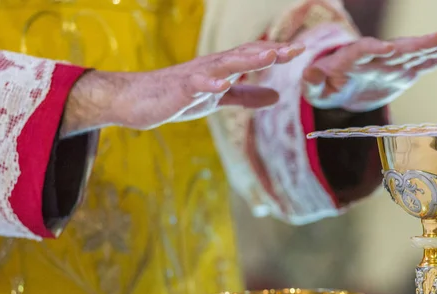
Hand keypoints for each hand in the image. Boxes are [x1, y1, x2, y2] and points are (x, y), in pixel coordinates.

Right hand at [61, 41, 304, 136]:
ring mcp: (195, 76)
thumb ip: (245, 97)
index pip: (252, 58)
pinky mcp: (179, 89)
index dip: (276, 54)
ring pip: (224, 65)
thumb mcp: (218, 100)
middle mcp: (211, 67)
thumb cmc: (176, 98)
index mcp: (221, 69)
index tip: (301, 51)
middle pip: (243, 56)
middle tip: (294, 49)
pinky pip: (195, 85)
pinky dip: (209, 83)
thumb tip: (276, 97)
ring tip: (269, 56)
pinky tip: (222, 83)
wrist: (135, 101)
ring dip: (247, 60)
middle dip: (268, 52)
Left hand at [302, 32, 436, 111]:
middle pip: (397, 48)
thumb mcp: (315, 88)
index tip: (390, 49)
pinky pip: (426, 65)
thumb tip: (309, 72)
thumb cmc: (325, 86)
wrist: (341, 87)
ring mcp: (393, 62)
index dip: (376, 48)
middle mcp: (377, 56)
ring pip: (415, 53)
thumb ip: (313, 81)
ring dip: (435, 48)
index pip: (364, 50)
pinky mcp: (405, 71)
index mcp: (352, 58)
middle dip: (416, 43)